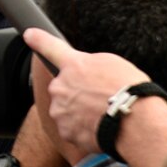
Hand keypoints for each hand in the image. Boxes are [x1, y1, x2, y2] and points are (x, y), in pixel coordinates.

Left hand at [24, 28, 148, 154]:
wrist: (137, 123)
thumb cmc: (131, 92)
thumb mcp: (114, 64)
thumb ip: (92, 66)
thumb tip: (86, 72)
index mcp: (73, 65)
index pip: (50, 47)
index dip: (38, 39)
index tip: (29, 35)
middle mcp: (61, 86)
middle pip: (65, 88)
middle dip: (79, 94)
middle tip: (103, 101)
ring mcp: (61, 110)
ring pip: (68, 110)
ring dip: (82, 114)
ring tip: (106, 117)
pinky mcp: (66, 131)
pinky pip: (73, 130)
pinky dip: (86, 131)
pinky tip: (103, 129)